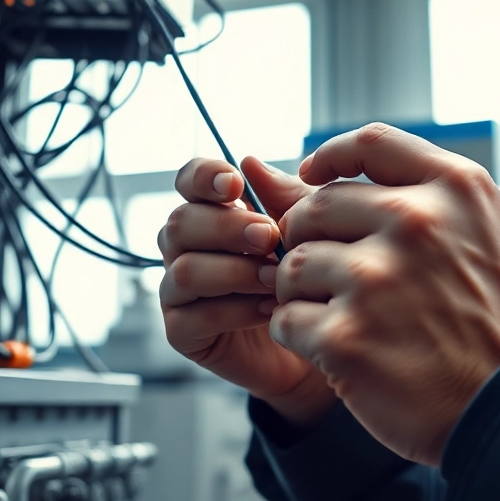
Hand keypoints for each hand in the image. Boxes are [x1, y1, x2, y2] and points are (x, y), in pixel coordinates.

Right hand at [158, 157, 336, 428]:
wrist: (321, 338)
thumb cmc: (312, 275)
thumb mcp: (308, 229)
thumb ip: (284, 197)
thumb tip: (250, 162)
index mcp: (212, 211)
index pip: (188, 180)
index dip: (203, 176)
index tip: (235, 184)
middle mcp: (186, 247)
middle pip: (180, 223)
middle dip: (227, 228)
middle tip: (270, 238)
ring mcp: (178, 290)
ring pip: (185, 269)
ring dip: (235, 271)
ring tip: (276, 279)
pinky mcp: (183, 332)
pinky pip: (195, 315)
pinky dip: (236, 310)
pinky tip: (270, 310)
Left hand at [270, 124, 499, 464]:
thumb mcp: (497, 237)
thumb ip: (433, 203)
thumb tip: (352, 177)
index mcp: (455, 190)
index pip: (372, 143)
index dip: (331, 156)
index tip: (312, 176)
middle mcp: (413, 222)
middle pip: (317, 208)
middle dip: (309, 238)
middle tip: (327, 274)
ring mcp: (376, 279)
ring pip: (295, 266)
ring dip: (303, 292)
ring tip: (337, 317)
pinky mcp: (347, 338)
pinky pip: (289, 321)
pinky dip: (303, 337)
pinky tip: (338, 352)